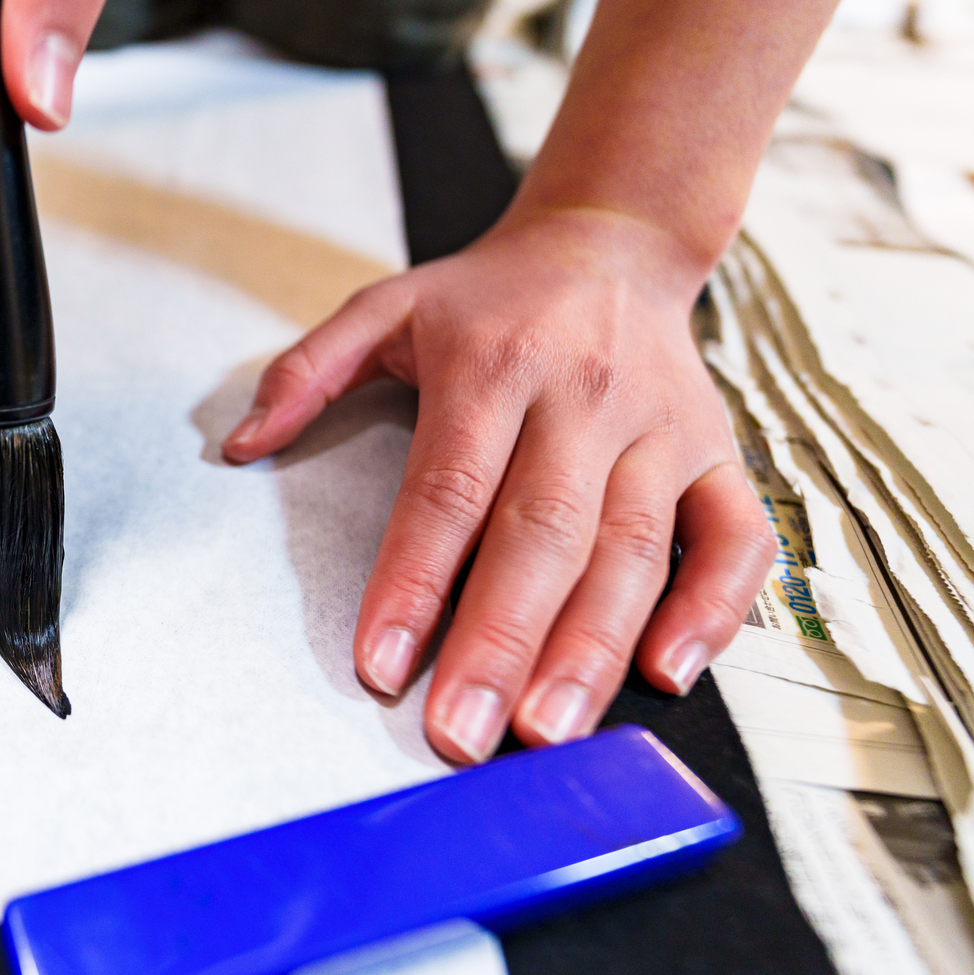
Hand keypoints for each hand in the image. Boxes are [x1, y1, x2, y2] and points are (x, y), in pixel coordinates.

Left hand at [221, 206, 774, 763]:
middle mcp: (584, 399)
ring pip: (634, 553)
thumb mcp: (385, 306)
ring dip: (591, 650)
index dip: (414, 580)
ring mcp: (663, 431)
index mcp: (494, 366)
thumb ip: (307, 370)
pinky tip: (666, 674)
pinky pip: (735, 541)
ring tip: (547, 730)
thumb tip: (239, 445)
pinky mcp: (719, 455)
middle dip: (501, 643)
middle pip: (542, 536)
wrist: (612, 242)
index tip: (381, 663)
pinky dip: (713, 610)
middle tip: (464, 732)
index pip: (449, 490)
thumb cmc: (488, 299)